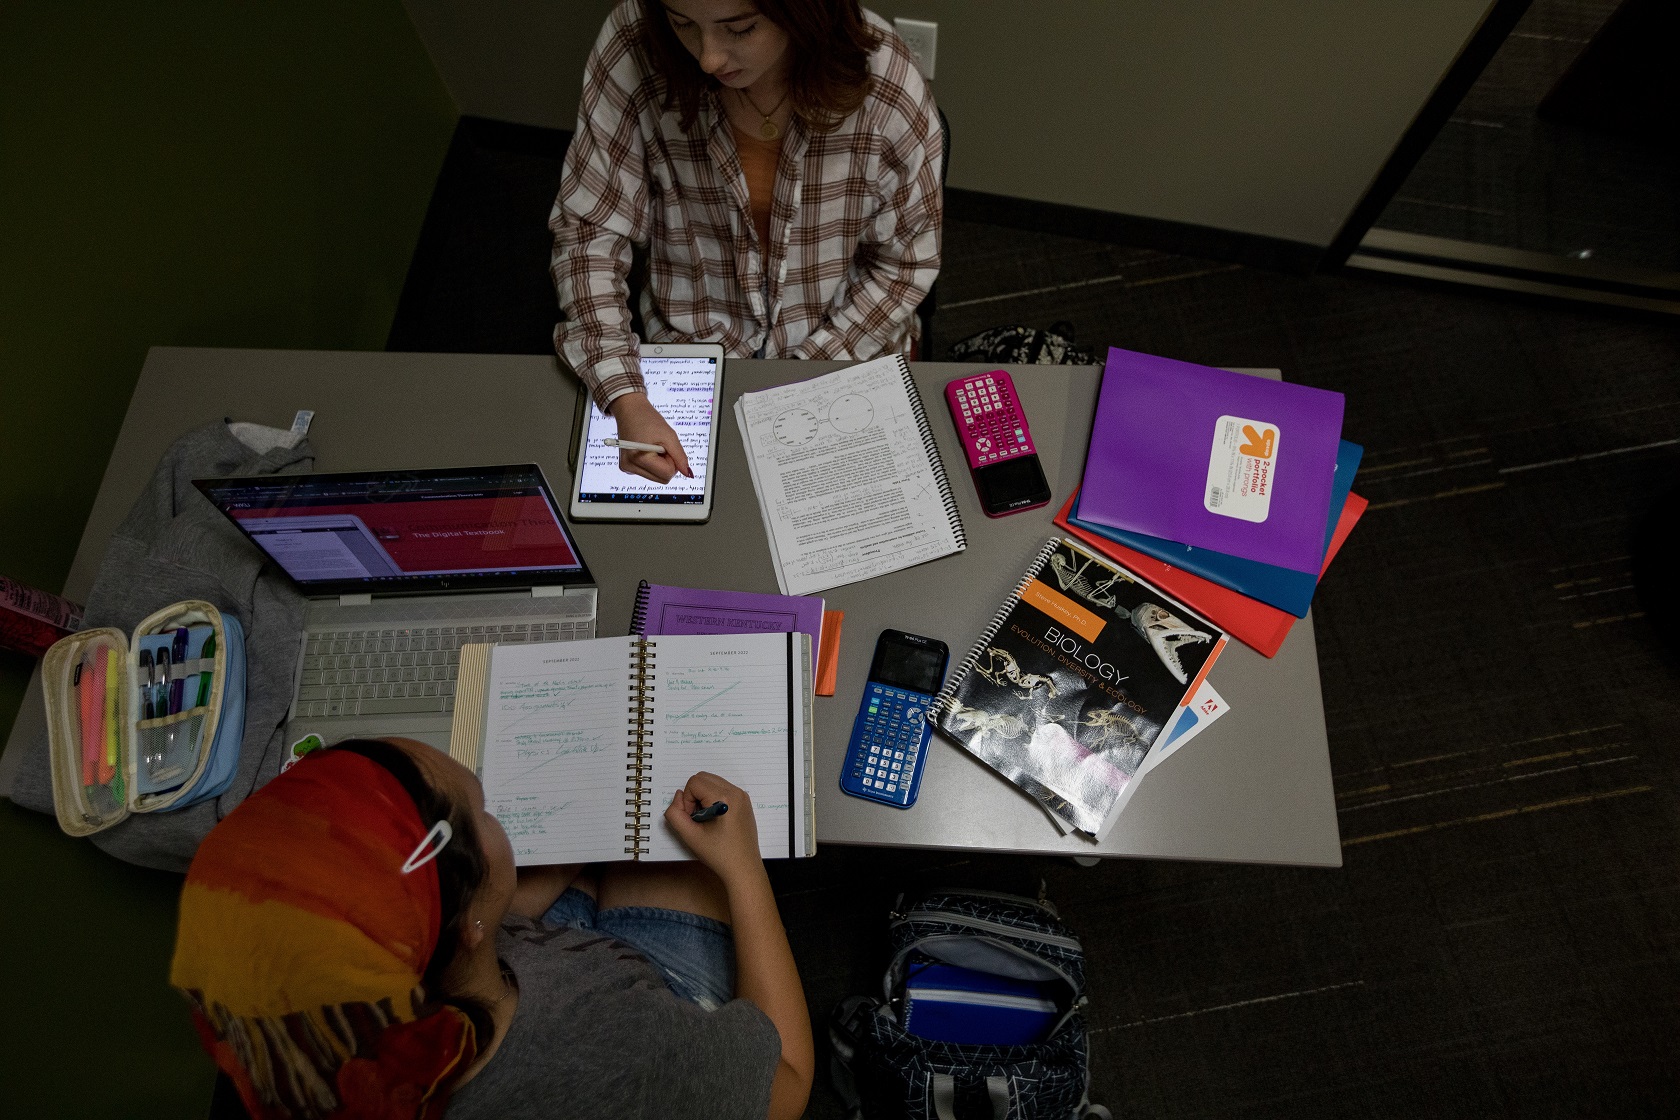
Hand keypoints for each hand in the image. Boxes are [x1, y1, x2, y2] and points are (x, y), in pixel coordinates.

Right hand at [608, 392, 692, 483]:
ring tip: (653, 446)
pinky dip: (653, 463)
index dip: (672, 460)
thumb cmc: (647, 419)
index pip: (667, 474)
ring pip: (657, 477)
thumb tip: (688, 473)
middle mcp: (630, 467)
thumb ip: (680, 456)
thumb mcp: (669, 435)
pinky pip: (650, 472)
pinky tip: (647, 449)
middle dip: (667, 463)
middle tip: (661, 446)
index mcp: (638, 459)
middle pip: (662, 478)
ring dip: (661, 463)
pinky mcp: (628, 467)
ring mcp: (627, 468)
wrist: (630, 410)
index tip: (666, 446)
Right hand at [665, 772, 763, 888]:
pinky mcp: (744, 801)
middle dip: (694, 795)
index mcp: (725, 797)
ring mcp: (742, 795)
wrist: (743, 868)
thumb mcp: (689, 836)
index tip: (694, 820)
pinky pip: (722, 788)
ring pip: (712, 781)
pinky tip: (716, 819)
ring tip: (707, 819)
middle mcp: (736, 791)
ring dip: (703, 796)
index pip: (694, 782)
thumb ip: (675, 814)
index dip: (687, 801)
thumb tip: (679, 796)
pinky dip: (713, 798)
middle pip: (703, 777)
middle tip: (698, 819)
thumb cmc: (718, 854)